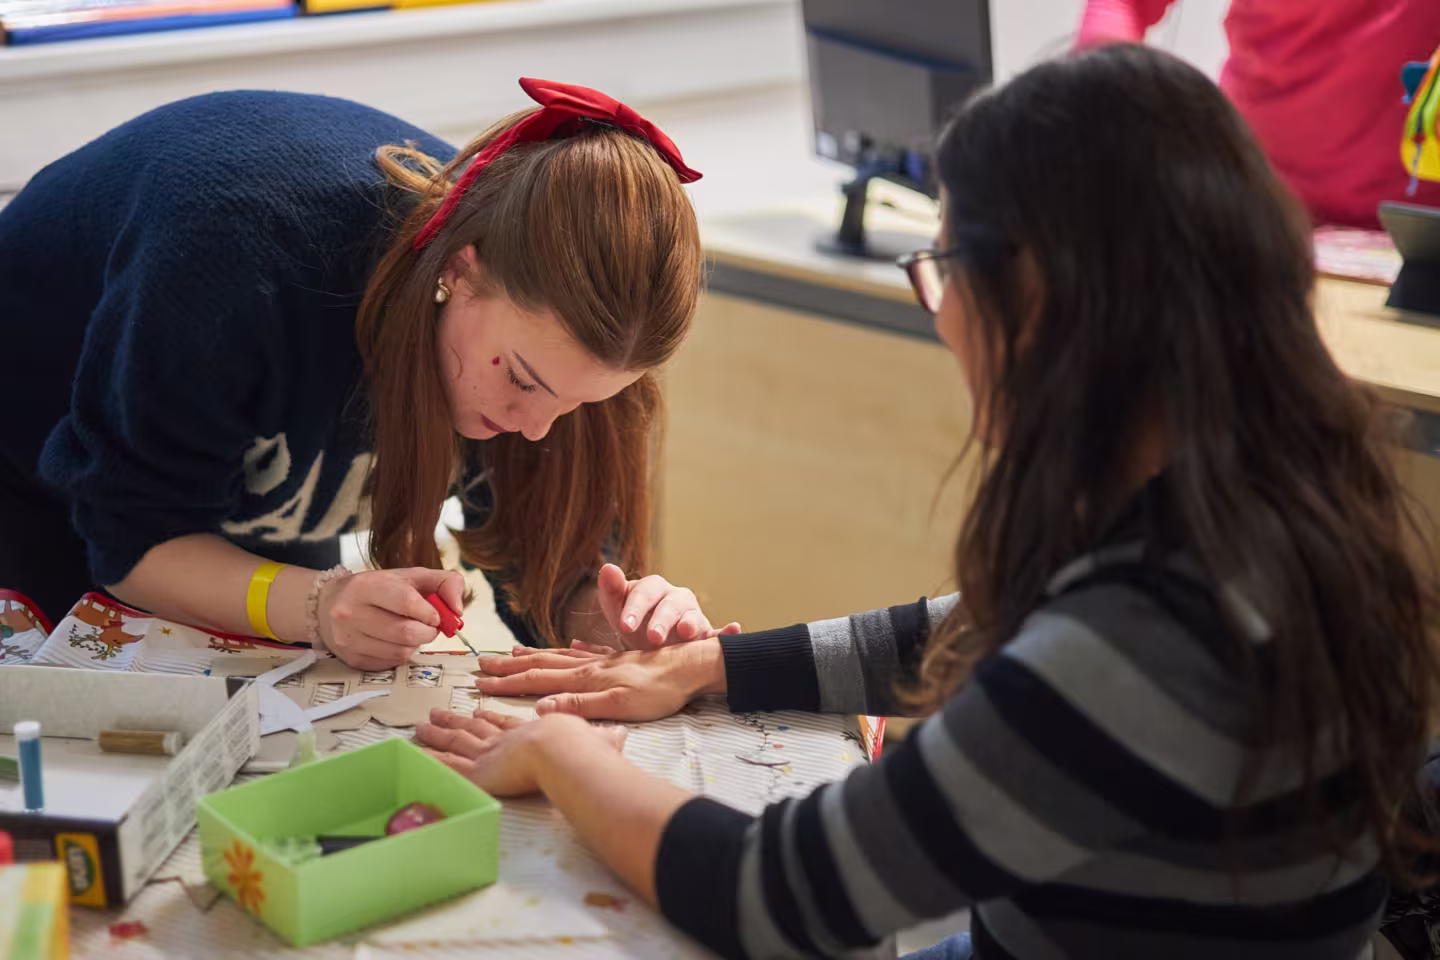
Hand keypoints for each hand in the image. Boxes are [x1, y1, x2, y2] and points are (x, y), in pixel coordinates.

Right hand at [317, 567, 463, 669]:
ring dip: (416, 645)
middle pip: (405, 632)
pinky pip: (390, 663)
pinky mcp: (352, 659)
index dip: (429, 612)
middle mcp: (350, 612)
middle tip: (429, 627)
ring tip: (411, 632)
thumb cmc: (378, 589)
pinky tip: (395, 642)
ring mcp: (348, 639)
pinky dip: (401, 654)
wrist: (328, 605)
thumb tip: (458, 610)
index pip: (406, 601)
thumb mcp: (412, 576)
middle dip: (427, 632)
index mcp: (365, 586)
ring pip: (400, 652)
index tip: (436, 616)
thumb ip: (445, 583)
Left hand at [415, 709, 624, 796]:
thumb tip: (619, 735)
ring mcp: (489, 755)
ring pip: (456, 742)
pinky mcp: (478, 773)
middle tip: (439, 711)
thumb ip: (606, 738)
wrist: (565, 752)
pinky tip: (416, 754)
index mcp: (532, 733)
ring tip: (421, 725)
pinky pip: (447, 767)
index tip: (479, 711)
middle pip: (475, 729)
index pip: (506, 724)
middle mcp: (506, 741)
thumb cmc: (585, 749)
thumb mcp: (600, 740)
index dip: (492, 718)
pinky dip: (431, 759)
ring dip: (438, 733)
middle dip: (456, 720)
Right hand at [472, 637, 725, 720]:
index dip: (508, 682)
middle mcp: (590, 666)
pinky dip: (571, 649)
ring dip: (533, 656)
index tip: (480, 683)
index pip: (538, 680)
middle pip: (542, 664)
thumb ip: (580, 706)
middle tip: (482, 666)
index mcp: (587, 678)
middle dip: (510, 667)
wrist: (692, 667)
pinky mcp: (620, 661)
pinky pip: (587, 653)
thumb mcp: (620, 706)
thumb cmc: (661, 692)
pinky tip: (570, 645)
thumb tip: (542, 710)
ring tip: (512, 652)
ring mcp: (605, 662)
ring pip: (560, 656)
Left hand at [595, 564, 740, 648]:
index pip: (644, 592)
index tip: (624, 625)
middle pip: (670, 605)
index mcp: (653, 588)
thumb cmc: (634, 623)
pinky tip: (734, 629)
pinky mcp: (706, 634)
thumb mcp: (617, 609)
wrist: (651, 646)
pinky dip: (726, 631)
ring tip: (688, 632)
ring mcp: (693, 615)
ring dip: (691, 623)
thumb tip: (607, 567)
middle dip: (662, 620)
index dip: (634, 608)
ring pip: (693, 617)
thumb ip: (611, 590)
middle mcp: (676, 598)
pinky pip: (717, 633)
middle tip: (652, 637)